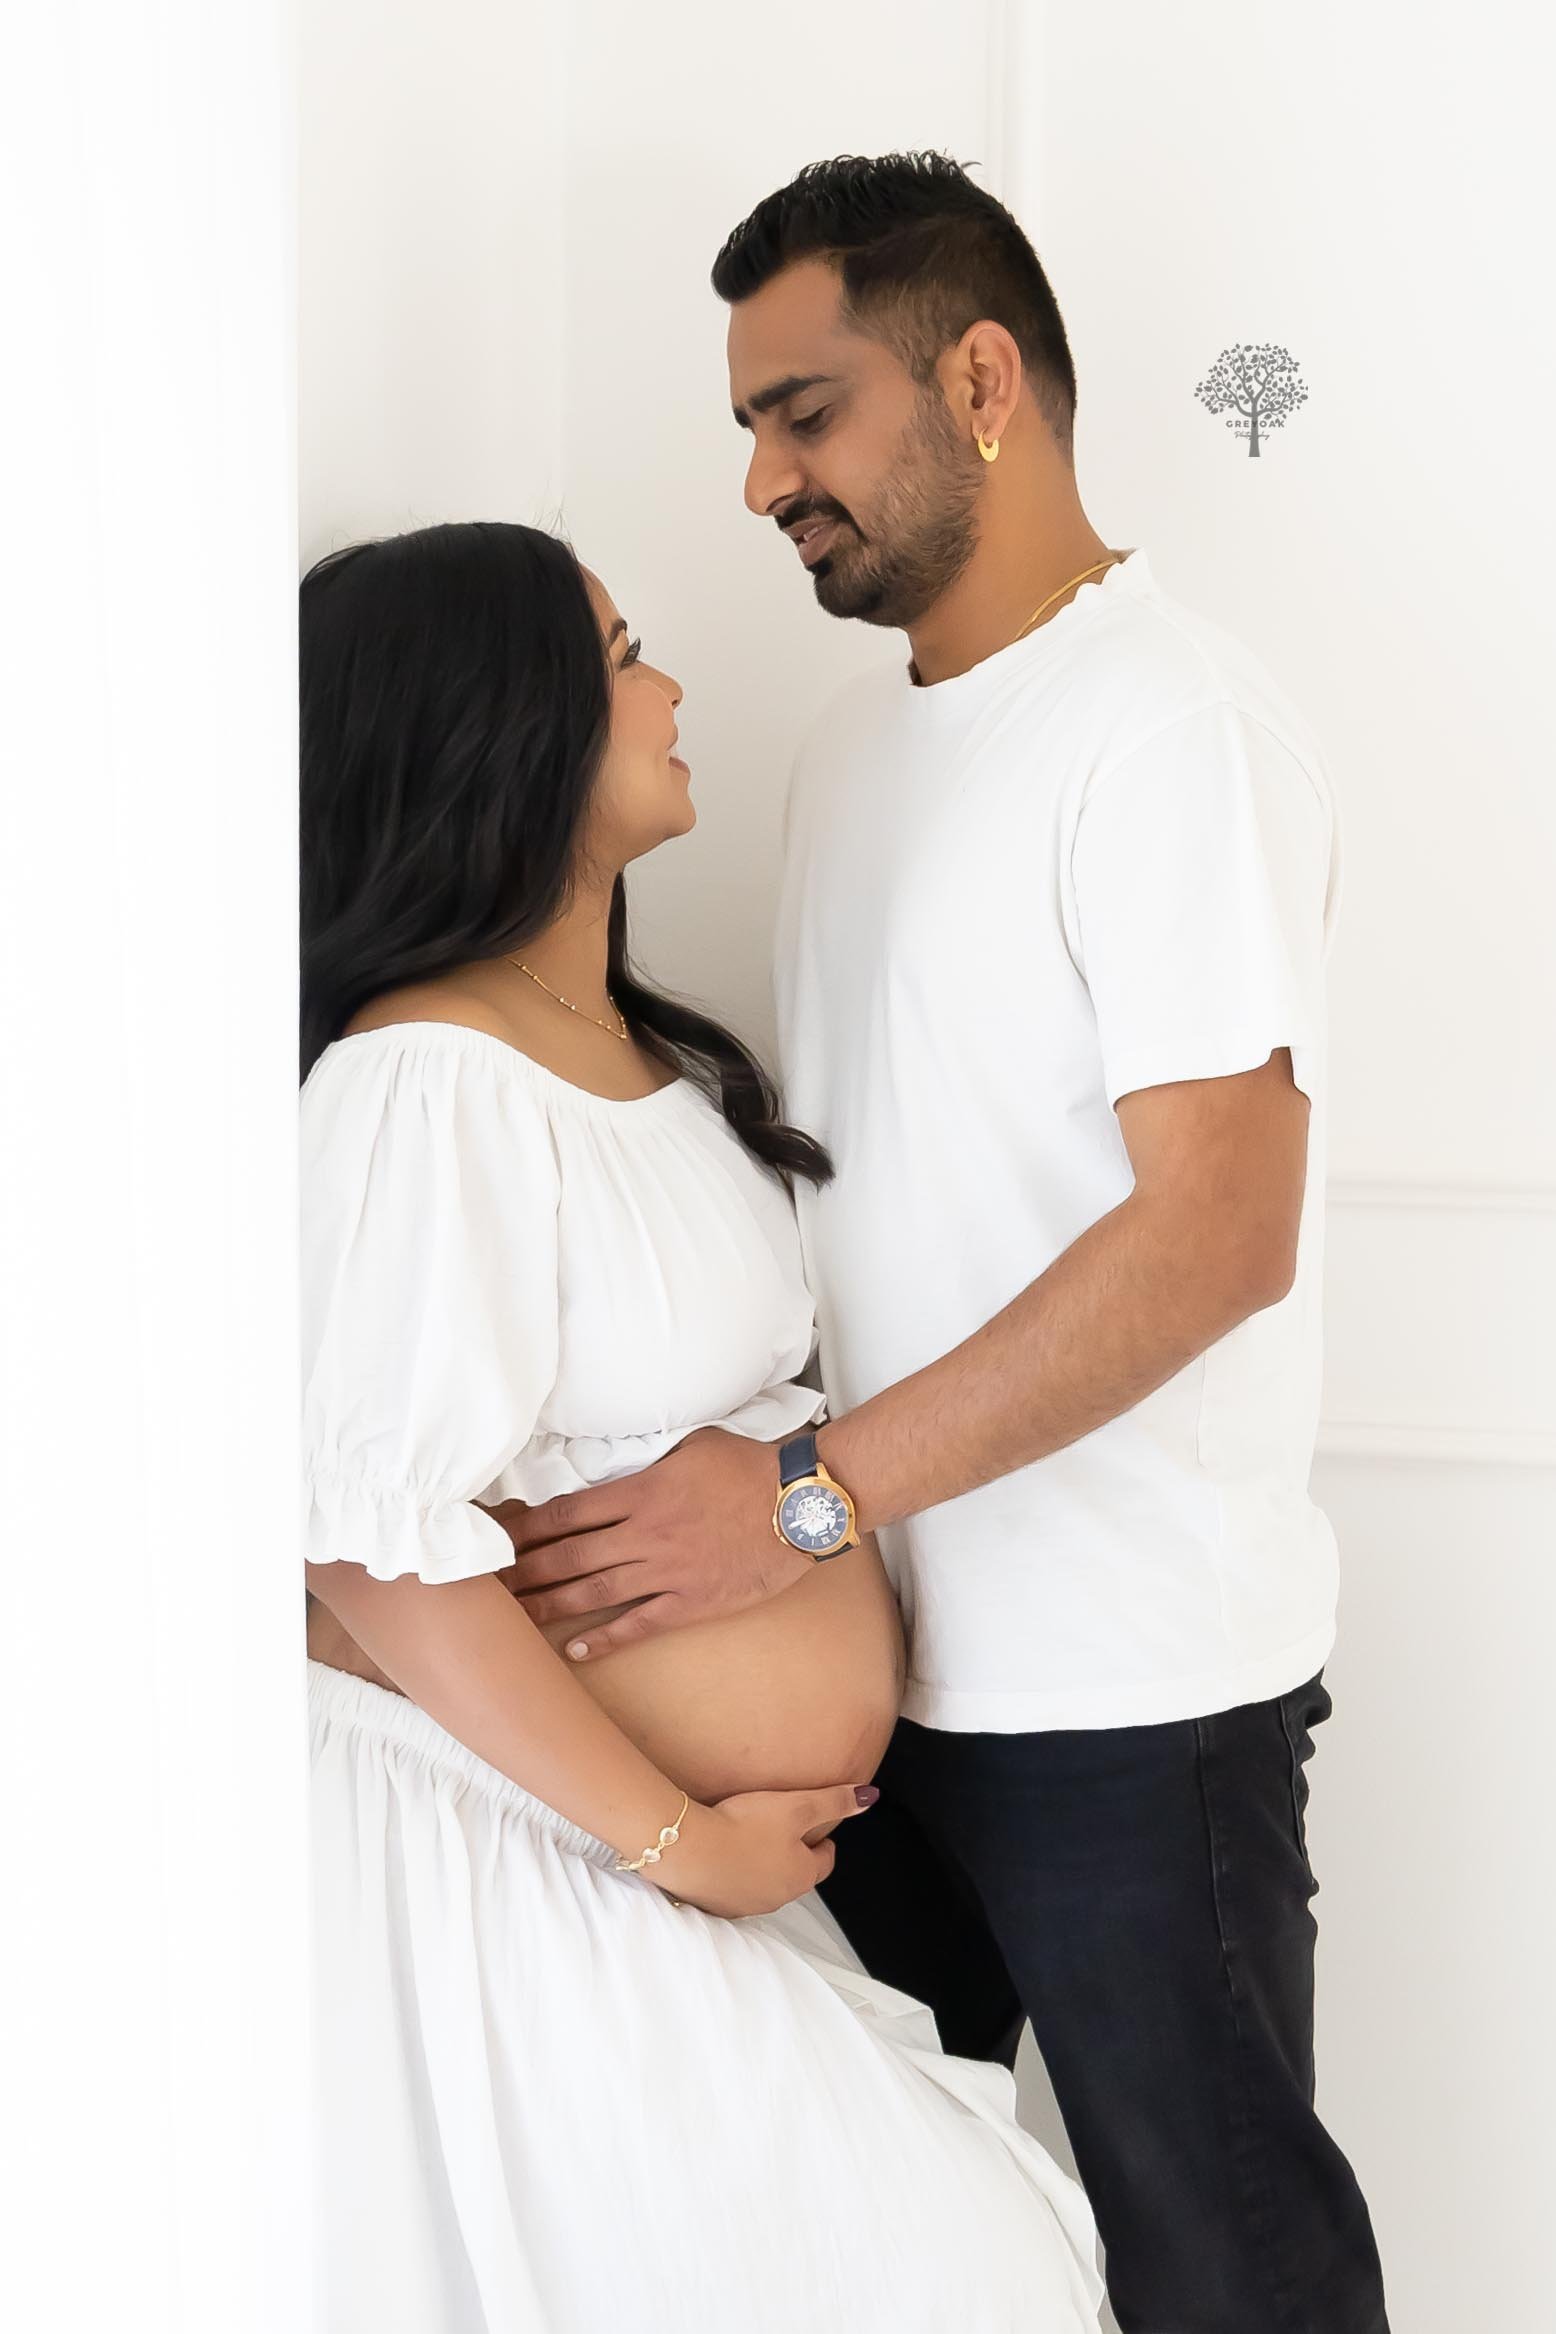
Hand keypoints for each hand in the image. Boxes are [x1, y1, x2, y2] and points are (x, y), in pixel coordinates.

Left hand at [494, 1430, 815, 1661]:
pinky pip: (640, 1623)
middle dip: (524, 1572)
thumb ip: (650, 1461)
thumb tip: (622, 1467)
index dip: (527, 1527)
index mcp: (641, 1492)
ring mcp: (667, 1571)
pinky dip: (606, 1638)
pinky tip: (575, 1649)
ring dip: (550, 1606)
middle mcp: (645, 1534)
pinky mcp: (692, 1602)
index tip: (497, 1538)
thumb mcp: (692, 1445)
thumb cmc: (749, 1466)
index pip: (567, 1512)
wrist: (800, 1502)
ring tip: (515, 1620)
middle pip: (569, 1556)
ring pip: (594, 1593)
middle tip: (487, 1588)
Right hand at [655, 1783, 879, 1918]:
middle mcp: (777, 1898)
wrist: (690, 1850)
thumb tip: (870, 1798)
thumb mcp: (797, 1806)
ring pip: (765, 1884)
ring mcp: (746, 1905)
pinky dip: (736, 1875)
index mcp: (801, 1876)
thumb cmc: (745, 1827)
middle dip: (795, 1856)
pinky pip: (735, 1890)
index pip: (824, 1862)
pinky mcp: (717, 1905)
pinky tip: (724, 1856)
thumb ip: (834, 1801)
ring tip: (753, 1840)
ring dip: (764, 1866)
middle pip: (795, 1875)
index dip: (825, 1844)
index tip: (821, 1832)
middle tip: (786, 1832)